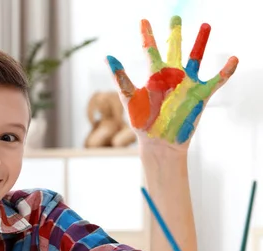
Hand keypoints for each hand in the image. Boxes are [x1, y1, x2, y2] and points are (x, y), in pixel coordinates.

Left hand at [107, 16, 237, 147]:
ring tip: (206, 25)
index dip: (147, 36)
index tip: (143, 21)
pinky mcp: (200, 95)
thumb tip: (108, 56)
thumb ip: (122, 78)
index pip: (150, 51)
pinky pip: (217, 80)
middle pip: (174, 50)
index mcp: (154, 76)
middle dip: (175, 34)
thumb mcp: (130, 99)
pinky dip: (226, 70)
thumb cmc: (143, 123)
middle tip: (175, 17)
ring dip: (200, 43)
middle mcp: (171, 77)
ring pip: (195, 58)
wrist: (159, 143)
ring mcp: (186, 84)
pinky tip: (233, 59)